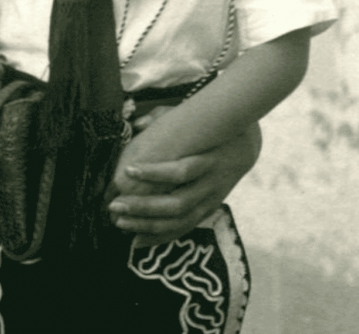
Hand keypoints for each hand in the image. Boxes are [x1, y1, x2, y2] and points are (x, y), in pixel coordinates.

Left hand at [106, 121, 261, 246]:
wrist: (243, 145)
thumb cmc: (208, 129)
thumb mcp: (190, 118)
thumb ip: (163, 118)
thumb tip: (136, 123)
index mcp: (208, 159)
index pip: (181, 171)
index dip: (155, 173)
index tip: (127, 169)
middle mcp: (211, 184)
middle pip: (178, 203)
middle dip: (144, 206)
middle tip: (114, 205)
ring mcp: (210, 200)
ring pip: (179, 221)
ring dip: (148, 224)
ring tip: (120, 221)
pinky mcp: (208, 210)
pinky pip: (184, 229)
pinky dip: (161, 237)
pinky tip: (137, 240)